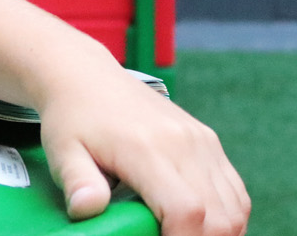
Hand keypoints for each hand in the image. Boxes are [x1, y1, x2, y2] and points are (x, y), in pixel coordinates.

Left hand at [38, 72, 249, 235]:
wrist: (86, 77)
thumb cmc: (72, 118)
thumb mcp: (62, 151)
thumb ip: (77, 182)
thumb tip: (86, 209)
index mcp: (146, 148)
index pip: (186, 210)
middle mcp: (184, 143)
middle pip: (219, 216)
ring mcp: (201, 141)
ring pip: (234, 208)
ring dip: (218, 234)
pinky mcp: (208, 141)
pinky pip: (235, 191)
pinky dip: (226, 217)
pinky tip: (201, 228)